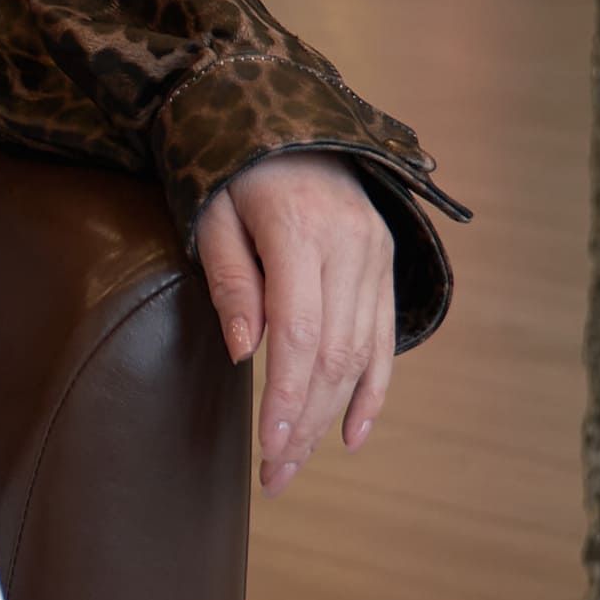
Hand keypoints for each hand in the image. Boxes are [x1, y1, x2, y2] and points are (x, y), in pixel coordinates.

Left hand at [194, 157, 397, 494]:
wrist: (294, 123)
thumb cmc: (234, 171)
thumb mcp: (213, 215)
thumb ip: (230, 281)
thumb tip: (243, 353)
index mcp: (300, 230)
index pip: (300, 331)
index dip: (287, 394)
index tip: (269, 446)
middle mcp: (350, 245)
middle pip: (333, 353)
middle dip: (304, 422)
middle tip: (274, 476)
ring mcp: (375, 257)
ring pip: (360, 354)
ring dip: (329, 417)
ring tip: (296, 464)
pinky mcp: (386, 266)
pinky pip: (384, 340)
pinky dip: (371, 392)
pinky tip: (350, 436)